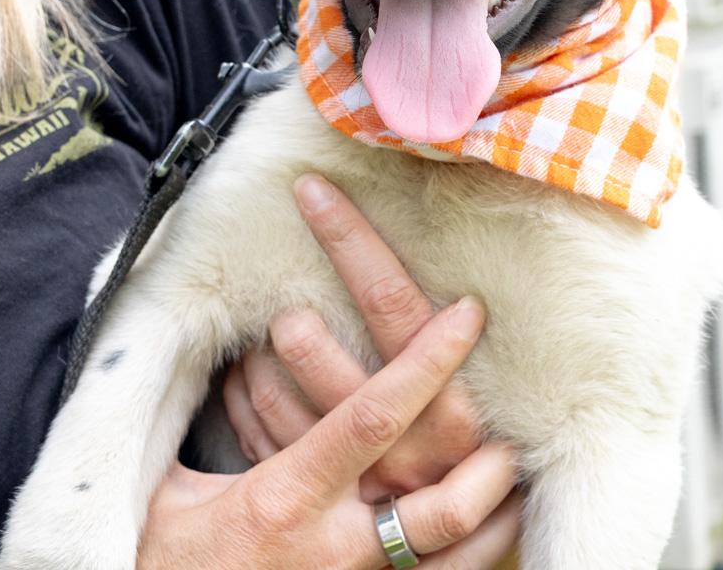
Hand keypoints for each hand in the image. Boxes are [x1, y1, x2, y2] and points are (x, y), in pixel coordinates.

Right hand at [138, 296, 517, 568]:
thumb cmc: (168, 563)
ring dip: (496, 514)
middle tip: (515, 419)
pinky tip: (493, 522)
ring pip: (454, 557)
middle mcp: (336, 545)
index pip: (374, 414)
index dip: (426, 361)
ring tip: (517, 466)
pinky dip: (476, 554)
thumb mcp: (171, 490)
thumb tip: (225, 352)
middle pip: (442, 505)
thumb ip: (205, 424)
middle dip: (489, 462)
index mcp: (288, 497)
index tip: (467, 315)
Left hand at [224, 173, 495, 499]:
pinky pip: (253, 428)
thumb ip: (454, 343)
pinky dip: (242, 391)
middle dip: (288, 297)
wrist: (461, 551)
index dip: (349, 238)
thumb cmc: (479, 461)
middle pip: (312, 345)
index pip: (388, 300)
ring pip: (271, 389)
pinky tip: (248, 370)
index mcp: (448, 397)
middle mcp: (395, 433)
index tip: (313, 188)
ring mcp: (348, 471)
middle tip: (274, 280)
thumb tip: (453, 270)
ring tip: (275, 324)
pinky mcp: (315, 495)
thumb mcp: (480, 401)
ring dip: (262, 348)